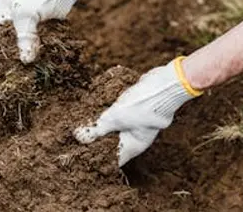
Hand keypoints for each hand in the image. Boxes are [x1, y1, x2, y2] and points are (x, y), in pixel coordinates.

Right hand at [0, 0, 90, 63]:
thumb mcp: (29, 15)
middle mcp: (7, 11)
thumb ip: (25, 37)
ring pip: (18, 38)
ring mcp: (21, 14)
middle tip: (19, 67)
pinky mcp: (36, 18)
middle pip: (3, 38)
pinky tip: (41, 54)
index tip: (5, 66)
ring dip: (24, 50)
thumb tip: (25, 60)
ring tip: (31, 63)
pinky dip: (34, 45)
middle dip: (10, 53)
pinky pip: (31, 36)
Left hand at [73, 57, 201, 166]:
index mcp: (134, 145)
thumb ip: (98, 128)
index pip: (113, 158)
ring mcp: (137, 122)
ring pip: (115, 125)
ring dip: (102, 122)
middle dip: (96, 137)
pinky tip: (97, 104)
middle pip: (112, 141)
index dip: (96, 156)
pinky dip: (109, 110)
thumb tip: (79, 137)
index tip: (80, 152)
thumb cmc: (144, 104)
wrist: (165, 84)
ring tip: (83, 119)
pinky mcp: (137, 108)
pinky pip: (120, 112)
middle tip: (78, 133)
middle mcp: (136, 136)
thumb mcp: (116, 117)